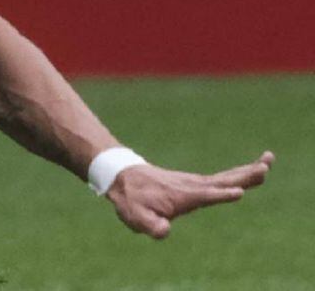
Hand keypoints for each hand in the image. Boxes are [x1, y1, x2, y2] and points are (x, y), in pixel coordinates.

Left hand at [106, 151, 273, 237]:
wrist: (123, 178)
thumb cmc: (131, 200)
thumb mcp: (135, 217)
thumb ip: (150, 225)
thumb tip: (165, 231)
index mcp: (182, 195)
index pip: (205, 195)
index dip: (221, 195)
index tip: (239, 192)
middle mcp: (193, 186)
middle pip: (223, 180)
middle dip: (245, 175)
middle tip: (266, 166)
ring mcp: (196, 182)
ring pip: (226, 176)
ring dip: (248, 171)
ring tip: (268, 161)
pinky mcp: (197, 183)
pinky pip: (222, 178)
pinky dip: (239, 174)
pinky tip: (252, 171)